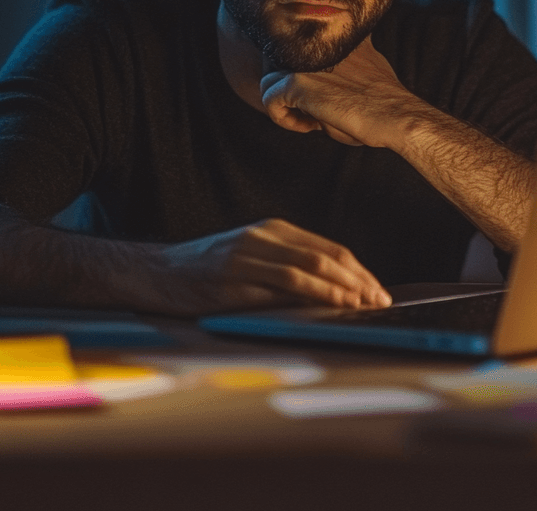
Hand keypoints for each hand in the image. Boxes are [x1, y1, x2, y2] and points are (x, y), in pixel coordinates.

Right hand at [155, 218, 390, 314]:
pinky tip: (328, 307)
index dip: (358, 270)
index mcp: (272, 230)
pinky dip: (313, 295)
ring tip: (362, 305)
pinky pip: (282, 286)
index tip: (378, 290)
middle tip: (379, 301)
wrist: (157, 273)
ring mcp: (248, 256)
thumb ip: (286, 269)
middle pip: (325, 256)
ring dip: (341, 289)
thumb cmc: (207, 272)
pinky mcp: (234, 278)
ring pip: (308, 269)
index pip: (329, 249)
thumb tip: (333, 294)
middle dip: (358, 280)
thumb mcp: (251, 259)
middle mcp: (263, 238)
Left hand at [259, 37, 428, 148]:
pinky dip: (282, 119)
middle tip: (311, 111)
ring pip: (269, 78)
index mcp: (334, 36)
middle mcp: (316, 42)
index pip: (296, 44)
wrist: (396, 116)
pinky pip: (269, 99)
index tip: (320, 97)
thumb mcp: (369, 64)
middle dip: (286, 88)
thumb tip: (324, 68)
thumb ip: (346, 58)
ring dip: (284, 104)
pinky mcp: (296, 82)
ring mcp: (304, 61)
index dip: (299, 72)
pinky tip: (307, 127)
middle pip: (277, 58)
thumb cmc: (384, 102)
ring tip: (310, 121)